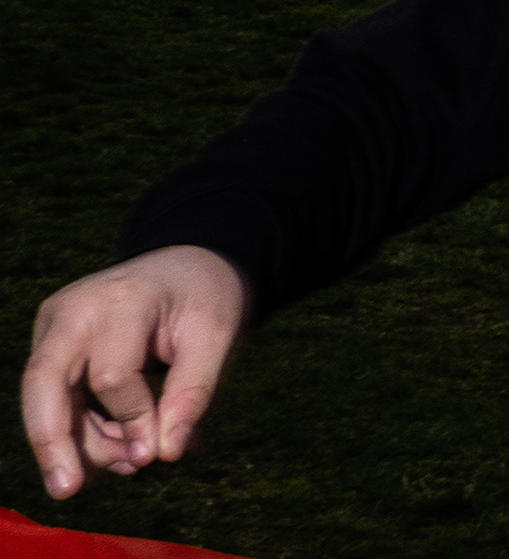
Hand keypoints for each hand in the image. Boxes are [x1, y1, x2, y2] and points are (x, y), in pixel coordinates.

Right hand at [22, 246, 249, 497]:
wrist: (186, 264)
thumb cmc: (204, 297)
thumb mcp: (217, 335)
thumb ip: (194, 392)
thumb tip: (167, 454)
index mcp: (122, 298)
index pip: (112, 374)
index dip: (134, 418)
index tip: (158, 450)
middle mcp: (74, 310)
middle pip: (45, 383)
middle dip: (54, 442)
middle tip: (69, 490)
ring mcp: (54, 326)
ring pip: (43, 399)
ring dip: (76, 442)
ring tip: (128, 463)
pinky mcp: (50, 346)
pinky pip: (53, 398)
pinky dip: (79, 428)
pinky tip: (115, 445)